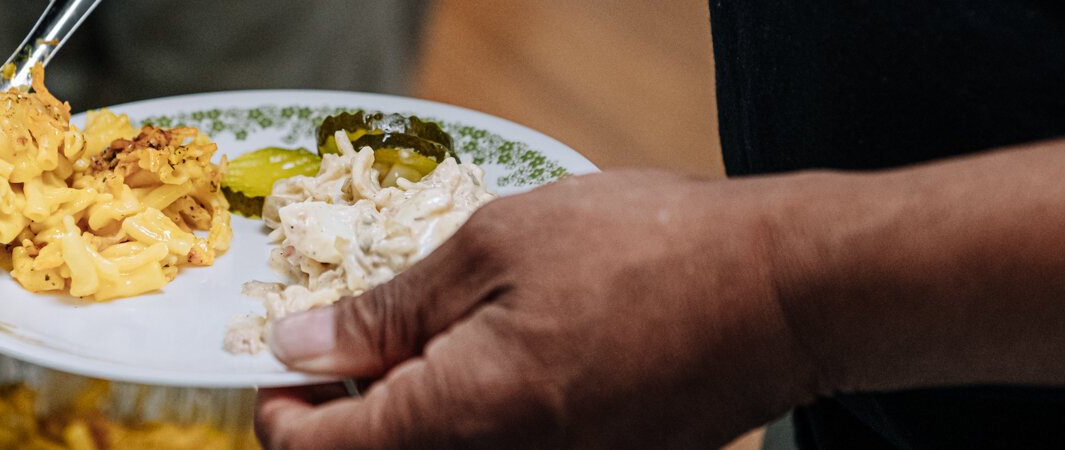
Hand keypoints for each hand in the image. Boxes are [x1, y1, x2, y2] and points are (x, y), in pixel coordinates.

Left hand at [256, 170, 822, 448]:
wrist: (783, 294)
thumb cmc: (645, 253)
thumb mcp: (494, 248)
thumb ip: (385, 311)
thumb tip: (300, 345)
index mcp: (460, 419)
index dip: (282, 412)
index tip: (284, 370)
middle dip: (345, 421)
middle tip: (355, 352)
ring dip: (410, 424)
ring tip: (430, 349)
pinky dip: (471, 430)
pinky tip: (491, 369)